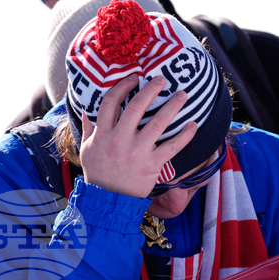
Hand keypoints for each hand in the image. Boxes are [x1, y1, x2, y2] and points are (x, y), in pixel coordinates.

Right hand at [79, 74, 197, 197]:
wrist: (107, 201)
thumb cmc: (98, 173)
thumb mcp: (86, 149)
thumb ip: (88, 127)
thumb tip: (85, 108)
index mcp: (103, 134)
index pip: (111, 103)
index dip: (123, 86)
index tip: (134, 78)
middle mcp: (120, 141)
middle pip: (136, 107)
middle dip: (150, 90)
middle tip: (162, 79)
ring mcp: (137, 152)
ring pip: (157, 123)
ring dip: (172, 106)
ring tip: (182, 95)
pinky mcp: (152, 165)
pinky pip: (172, 147)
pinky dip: (185, 135)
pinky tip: (193, 124)